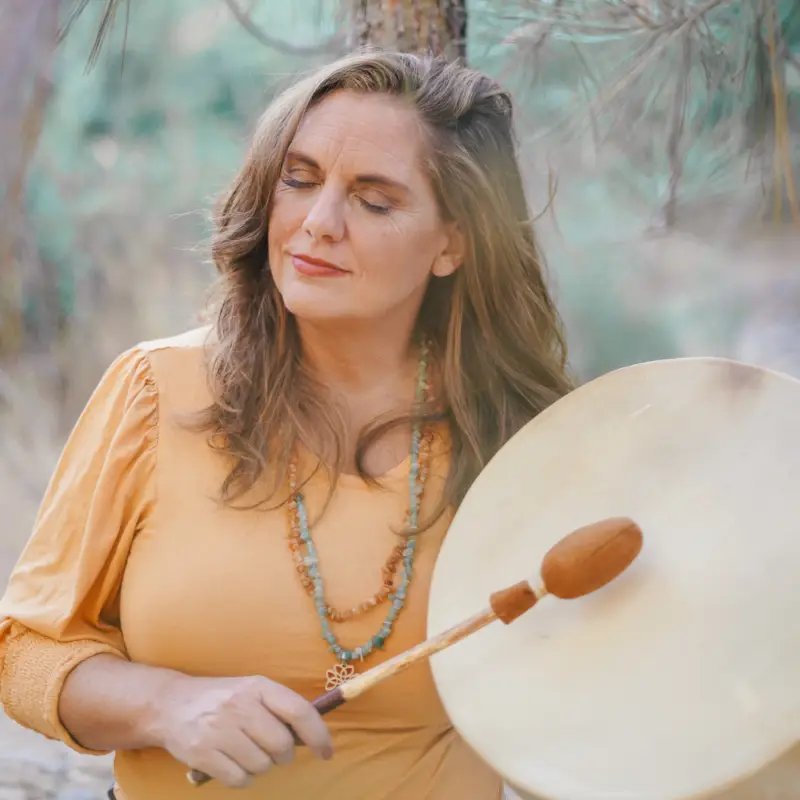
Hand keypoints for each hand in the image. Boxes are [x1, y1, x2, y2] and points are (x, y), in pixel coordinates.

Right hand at [151, 674, 333, 787]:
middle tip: (271, 750)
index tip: (327, 752)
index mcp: (258, 686)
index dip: (318, 734)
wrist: (170, 703)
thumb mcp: (251, 691)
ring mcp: (219, 730)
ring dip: (259, 766)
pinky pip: (239, 780)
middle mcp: (240, 705)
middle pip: (281, 745)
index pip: (299, 711)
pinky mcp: (201, 753)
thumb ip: (278, 708)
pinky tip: (232, 763)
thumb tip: (311, 737)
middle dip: (282, 754)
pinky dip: (242, 778)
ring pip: (261, 765)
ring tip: (245, 751)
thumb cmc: (222, 699)